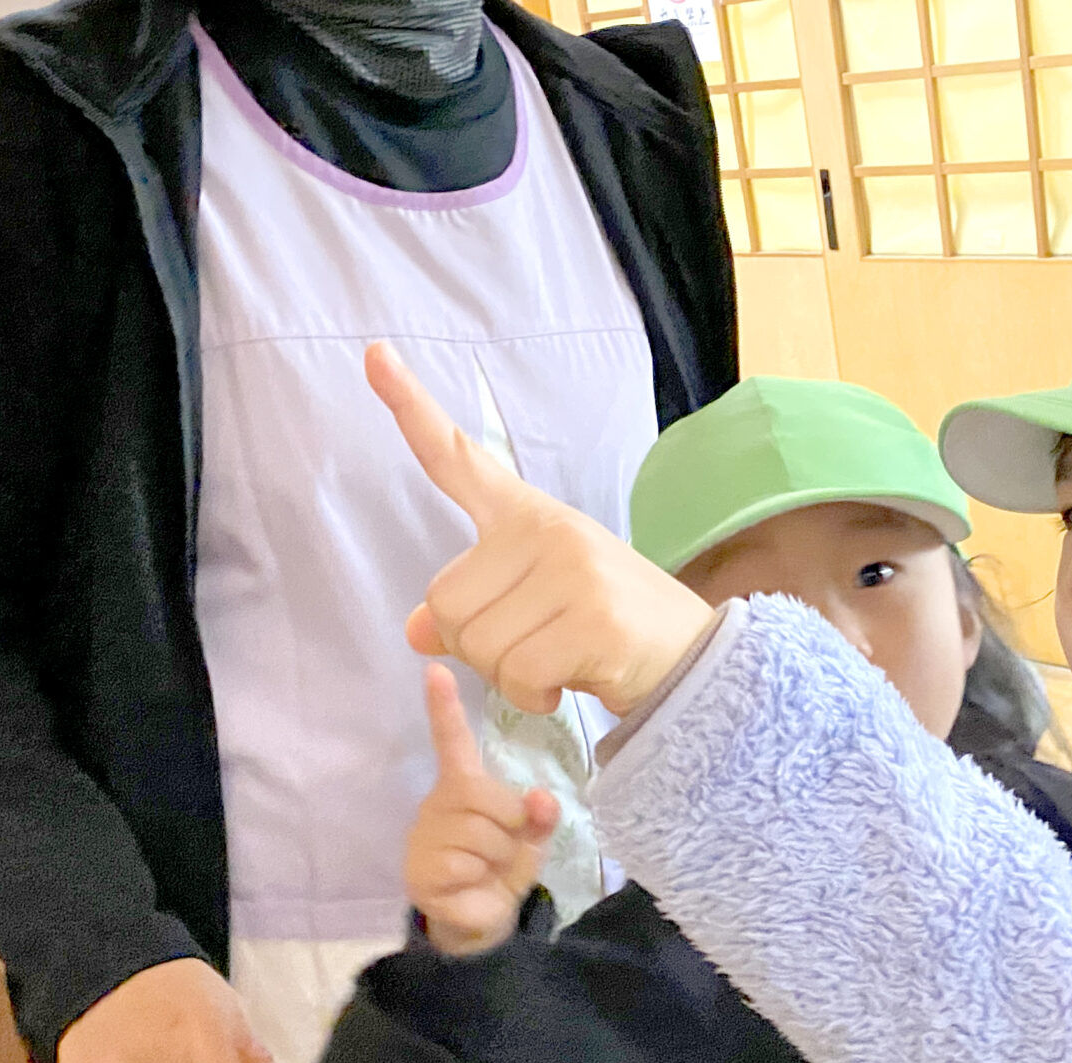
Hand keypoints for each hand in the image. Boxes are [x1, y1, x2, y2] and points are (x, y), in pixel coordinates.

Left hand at [366, 343, 715, 716]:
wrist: (696, 659)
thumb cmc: (607, 632)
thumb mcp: (534, 609)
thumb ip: (474, 609)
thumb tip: (416, 631)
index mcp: (530, 517)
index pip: (459, 460)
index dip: (411, 409)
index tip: (375, 355)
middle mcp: (549, 531)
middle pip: (445, 602)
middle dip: (475, 647)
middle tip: (531, 650)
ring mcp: (574, 571)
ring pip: (477, 644)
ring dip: (506, 677)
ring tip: (556, 665)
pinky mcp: (594, 619)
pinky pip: (517, 675)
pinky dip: (533, 697)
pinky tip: (565, 686)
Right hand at [408, 663, 559, 953]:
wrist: (480, 920)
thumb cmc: (502, 867)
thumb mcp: (531, 839)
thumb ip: (539, 817)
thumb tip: (542, 797)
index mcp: (463, 787)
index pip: (452, 742)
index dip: (444, 707)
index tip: (435, 669)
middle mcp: (438, 803)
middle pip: (486, 796)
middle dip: (509, 826)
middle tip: (503, 847)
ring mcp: (424, 835)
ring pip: (481, 833)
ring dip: (498, 856)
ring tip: (487, 868)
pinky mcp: (419, 868)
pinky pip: (463, 862)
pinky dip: (478, 877)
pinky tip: (469, 883)